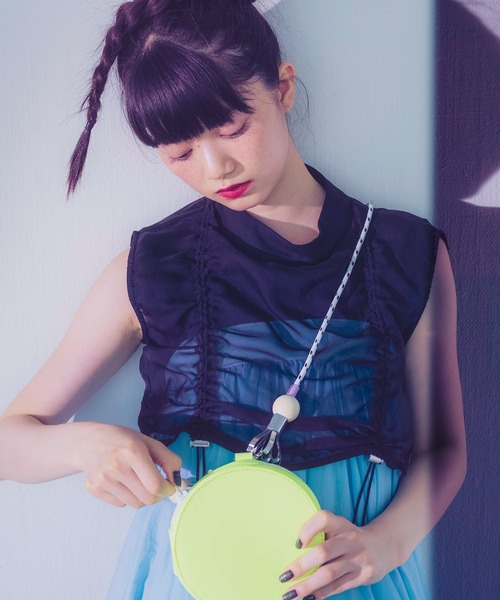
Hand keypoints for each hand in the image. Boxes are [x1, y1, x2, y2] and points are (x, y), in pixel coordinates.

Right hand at [75, 422, 180, 507]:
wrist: (87, 442)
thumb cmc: (122, 440)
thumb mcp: (148, 442)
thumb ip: (168, 459)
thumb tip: (180, 482)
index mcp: (132, 451)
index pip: (155, 485)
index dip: (168, 490)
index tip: (170, 486)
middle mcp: (116, 467)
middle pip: (147, 498)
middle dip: (159, 495)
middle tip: (158, 486)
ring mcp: (103, 480)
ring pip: (136, 504)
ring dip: (144, 497)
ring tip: (138, 481)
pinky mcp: (94, 489)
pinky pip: (121, 504)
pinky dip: (128, 497)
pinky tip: (123, 482)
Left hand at [279, 510, 401, 598]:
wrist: (384, 546)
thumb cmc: (351, 536)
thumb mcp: (339, 527)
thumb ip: (320, 534)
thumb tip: (292, 551)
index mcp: (340, 524)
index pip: (323, 519)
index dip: (308, 529)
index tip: (296, 544)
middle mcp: (350, 540)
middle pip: (323, 552)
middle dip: (302, 566)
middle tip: (285, 576)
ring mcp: (358, 559)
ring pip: (330, 574)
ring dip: (308, 586)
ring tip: (291, 593)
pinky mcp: (363, 576)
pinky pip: (339, 586)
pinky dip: (322, 593)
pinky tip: (309, 598)